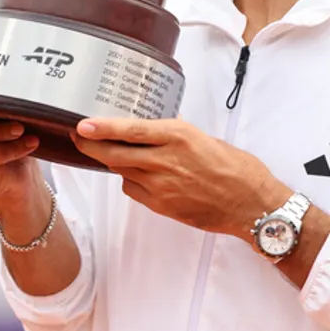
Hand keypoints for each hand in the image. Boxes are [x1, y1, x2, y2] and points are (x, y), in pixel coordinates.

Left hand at [71, 116, 288, 237]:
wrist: (251, 203)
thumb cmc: (236, 167)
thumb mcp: (205, 138)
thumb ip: (176, 134)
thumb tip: (155, 129)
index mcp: (178, 136)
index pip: (129, 130)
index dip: (101, 128)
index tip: (82, 124)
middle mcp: (165, 160)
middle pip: (114, 154)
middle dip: (90, 146)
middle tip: (78, 138)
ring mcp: (162, 186)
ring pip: (122, 171)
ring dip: (112, 162)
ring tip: (108, 152)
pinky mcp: (163, 206)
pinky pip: (134, 190)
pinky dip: (131, 180)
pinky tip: (138, 175)